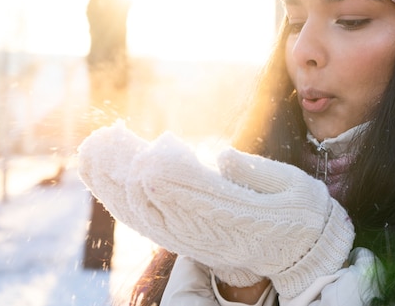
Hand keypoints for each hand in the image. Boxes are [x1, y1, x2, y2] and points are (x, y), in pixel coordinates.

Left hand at [78, 125, 354, 297]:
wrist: (303, 255)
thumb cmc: (303, 214)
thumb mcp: (294, 187)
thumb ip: (258, 173)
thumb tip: (222, 156)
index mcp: (242, 219)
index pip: (193, 197)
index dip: (166, 174)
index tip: (147, 147)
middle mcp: (212, 235)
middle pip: (157, 205)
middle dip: (125, 172)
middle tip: (100, 139)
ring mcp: (197, 242)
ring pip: (145, 217)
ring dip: (114, 186)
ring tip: (91, 153)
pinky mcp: (189, 243)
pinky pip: (148, 225)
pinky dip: (123, 203)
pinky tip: (106, 181)